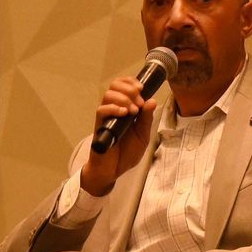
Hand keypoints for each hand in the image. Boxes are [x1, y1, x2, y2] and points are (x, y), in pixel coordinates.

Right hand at [78, 76, 155, 196]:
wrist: (114, 170)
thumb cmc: (127, 153)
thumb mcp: (143, 135)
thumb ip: (147, 119)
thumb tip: (152, 101)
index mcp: (126, 108)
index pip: (124, 85)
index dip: (131, 82)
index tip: (142, 88)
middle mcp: (114, 109)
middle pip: (115, 85)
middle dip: (129, 89)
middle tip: (139, 102)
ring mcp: (106, 117)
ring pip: (108, 95)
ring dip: (123, 98)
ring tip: (133, 111)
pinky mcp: (99, 126)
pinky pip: (101, 110)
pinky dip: (113, 108)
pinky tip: (123, 114)